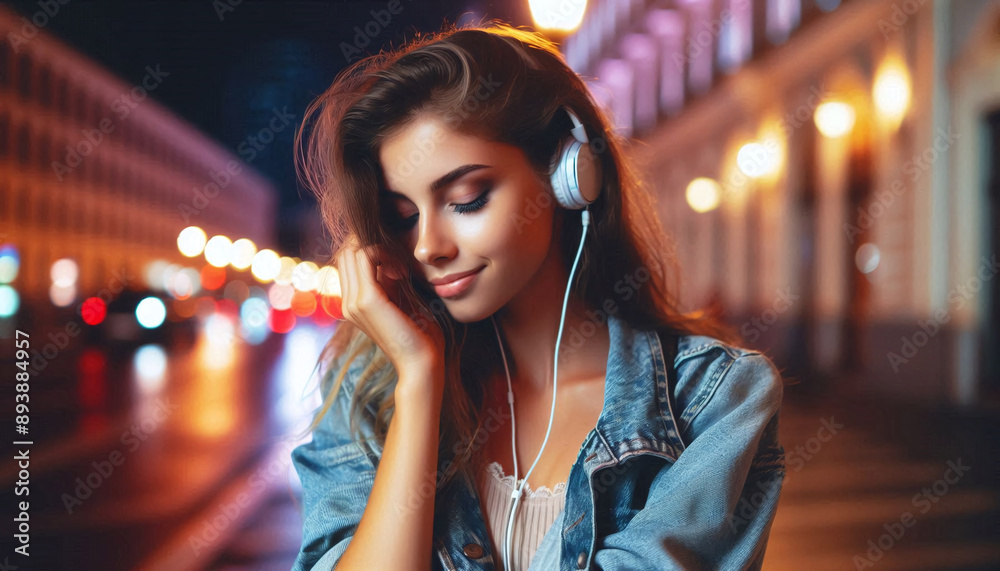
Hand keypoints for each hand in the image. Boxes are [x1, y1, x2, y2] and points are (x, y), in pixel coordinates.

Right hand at [334, 233, 445, 380]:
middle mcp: (348, 303)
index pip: (348, 262)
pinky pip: (366, 256)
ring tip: (400, 270)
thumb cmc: (419, 335)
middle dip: (372, 248)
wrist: (421, 363)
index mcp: (353, 305)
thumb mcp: (400, 302)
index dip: (371, 253)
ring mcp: (353, 302)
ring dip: (380, 251)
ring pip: (353, 251)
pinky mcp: (366, 299)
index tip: (397, 268)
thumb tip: (387, 263)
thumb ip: (389, 283)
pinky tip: (401, 272)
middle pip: (347, 253)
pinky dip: (384, 254)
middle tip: (398, 266)